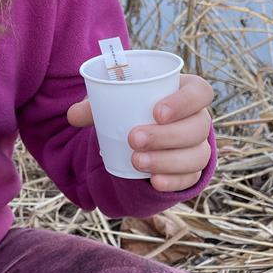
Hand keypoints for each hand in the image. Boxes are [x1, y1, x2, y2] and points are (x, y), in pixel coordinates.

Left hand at [67, 73, 213, 191]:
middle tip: (133, 138)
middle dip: (166, 136)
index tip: (156, 112)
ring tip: (136, 161)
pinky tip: (154, 182)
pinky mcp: (193, 169)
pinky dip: (173, 181)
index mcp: (186, 91)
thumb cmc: (132, 107)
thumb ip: (95, 104)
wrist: (141, 132)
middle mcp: (199, 118)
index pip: (200, 92)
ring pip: (196, 155)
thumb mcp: (116, 100)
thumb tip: (72, 115)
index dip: (184, 102)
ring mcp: (199, 145)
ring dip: (167, 160)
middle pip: (197, 127)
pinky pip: (191, 178)